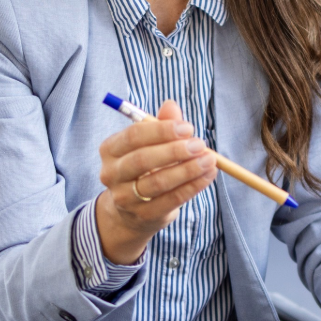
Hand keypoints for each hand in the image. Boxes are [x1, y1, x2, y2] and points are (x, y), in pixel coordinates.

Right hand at [94, 100, 218, 263]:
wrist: (132, 210)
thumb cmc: (145, 166)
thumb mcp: (149, 144)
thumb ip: (160, 124)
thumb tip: (171, 105)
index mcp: (110, 150)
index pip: (133, 136)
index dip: (162, 131)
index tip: (188, 127)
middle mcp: (112, 174)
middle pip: (142, 160)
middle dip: (175, 151)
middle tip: (200, 144)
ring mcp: (125, 198)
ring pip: (158, 182)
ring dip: (188, 170)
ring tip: (210, 160)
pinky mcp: (144, 215)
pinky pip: (172, 200)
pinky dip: (193, 186)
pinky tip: (208, 175)